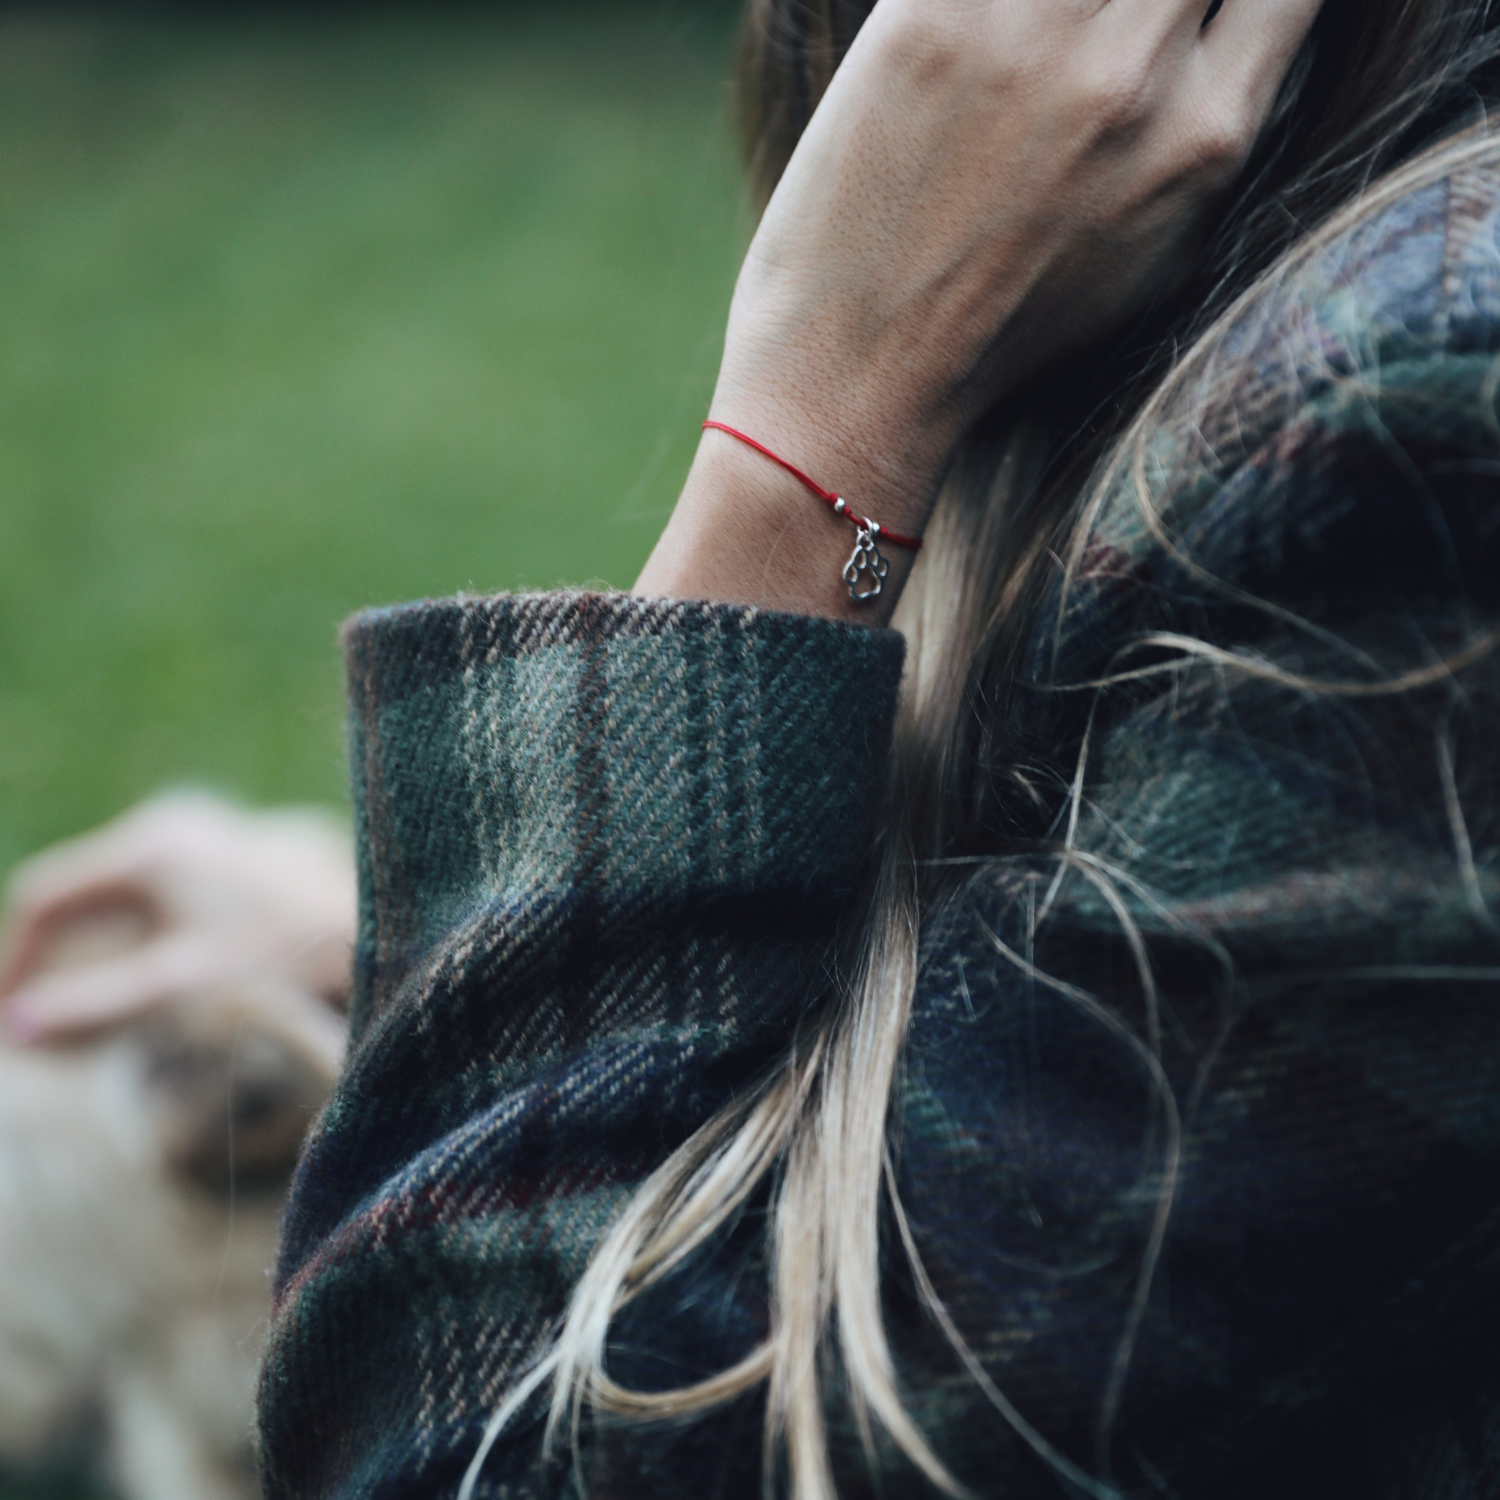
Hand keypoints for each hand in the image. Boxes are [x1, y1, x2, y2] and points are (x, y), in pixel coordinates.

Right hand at [0, 791, 355, 1042]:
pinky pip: (151, 885)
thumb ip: (94, 1003)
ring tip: (77, 1005)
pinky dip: (128, 930)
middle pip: (76, 891)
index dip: (15, 959)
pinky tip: (134, 977)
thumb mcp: (180, 984)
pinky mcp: (226, 847)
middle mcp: (169, 824)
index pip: (45, 897)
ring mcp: (200, 829)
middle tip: (32, 1019)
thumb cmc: (285, 957)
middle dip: (48, 954)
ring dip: (88, 944)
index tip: (7, 1017)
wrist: (375, 928)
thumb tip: (15, 1027)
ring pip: (113, 890)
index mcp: (148, 847)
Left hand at [636, 0, 1319, 621]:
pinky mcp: (929, 15)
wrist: (863, 376)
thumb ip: (1209, 131)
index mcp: (1206, 136)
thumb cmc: (1004, 329)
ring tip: (1041, 41)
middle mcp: (1135, 73)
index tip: (1197, 10)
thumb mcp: (1155, 256)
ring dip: (1070, 2)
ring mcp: (1033, 35)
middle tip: (1105, 31)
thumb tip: (1241, 30)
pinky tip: (977, 25)